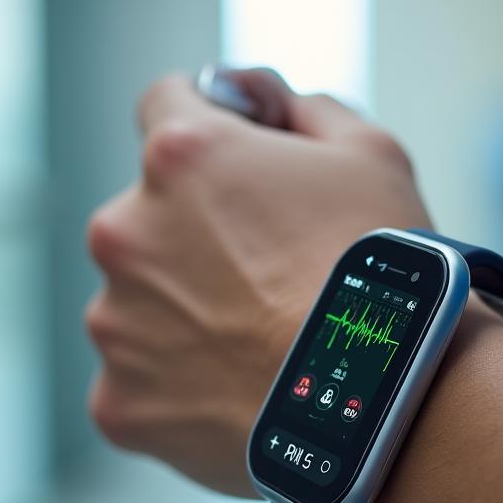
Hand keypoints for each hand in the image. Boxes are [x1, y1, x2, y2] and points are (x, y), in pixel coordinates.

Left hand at [85, 70, 432, 496]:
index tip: (241, 161)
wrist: (386, 404)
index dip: (211, 126)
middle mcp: (125, 232)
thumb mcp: (372, 154)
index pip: (165, 104)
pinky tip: (241, 393)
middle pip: (150, 215)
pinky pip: (140, 384)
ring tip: (262, 343)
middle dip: (199, 234)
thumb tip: (261, 99)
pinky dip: (180, 388)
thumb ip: (303, 109)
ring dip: (185, 313)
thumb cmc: (387, 276)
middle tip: (272, 275)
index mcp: (180, 158)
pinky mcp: (118, 403)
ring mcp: (114, 323)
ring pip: (142, 303)